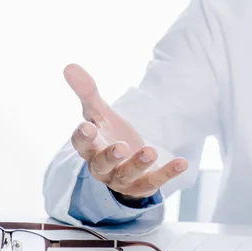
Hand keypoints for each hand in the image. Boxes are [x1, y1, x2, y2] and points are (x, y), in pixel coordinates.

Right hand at [64, 64, 187, 200]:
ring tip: (151, 151)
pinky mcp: (144, 185)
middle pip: (101, 165)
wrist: (128, 163)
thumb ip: (87, 92)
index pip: (81, 144)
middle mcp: (102, 167)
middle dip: (110, 156)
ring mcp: (123, 179)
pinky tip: (182, 162)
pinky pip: (155, 181)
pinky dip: (168, 172)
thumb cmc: (109, 135)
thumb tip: (69, 65)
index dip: (83, 137)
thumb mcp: (100, 114)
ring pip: (126, 175)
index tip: (87, 126)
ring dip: (138, 164)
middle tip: (121, 146)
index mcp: (90, 148)